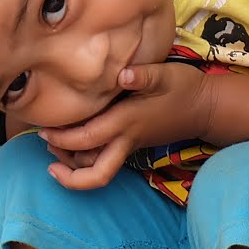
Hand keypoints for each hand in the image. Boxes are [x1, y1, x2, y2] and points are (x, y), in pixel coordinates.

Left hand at [35, 61, 213, 190]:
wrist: (206, 108)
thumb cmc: (184, 88)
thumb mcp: (166, 74)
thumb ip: (144, 75)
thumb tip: (123, 74)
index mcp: (127, 122)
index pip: (87, 139)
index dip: (62, 138)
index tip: (42, 129)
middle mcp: (126, 139)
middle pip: (96, 174)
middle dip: (68, 172)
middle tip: (46, 152)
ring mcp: (130, 145)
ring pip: (98, 170)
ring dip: (75, 167)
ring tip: (53, 149)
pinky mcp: (133, 144)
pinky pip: (105, 160)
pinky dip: (86, 159)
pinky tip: (74, 144)